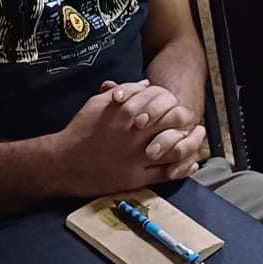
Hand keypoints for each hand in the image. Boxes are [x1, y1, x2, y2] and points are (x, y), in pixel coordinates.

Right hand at [48, 82, 204, 196]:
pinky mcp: (135, 178)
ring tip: (198, 140)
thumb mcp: (99, 103)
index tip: (178, 106)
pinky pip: (165, 174)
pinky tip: (191, 164)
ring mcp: (137, 157)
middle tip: (196, 123)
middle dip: (187, 122)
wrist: (64, 162)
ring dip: (191, 145)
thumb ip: (126, 92)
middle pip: (173, 124)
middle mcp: (136, 134)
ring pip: (175, 150)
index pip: (163, 103)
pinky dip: (182, 169)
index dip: (174, 103)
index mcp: (128, 112)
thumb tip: (147, 85)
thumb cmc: (81, 129)